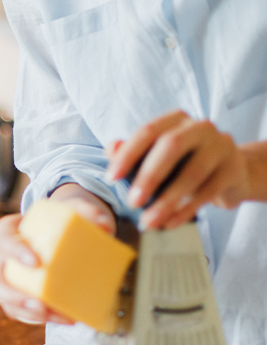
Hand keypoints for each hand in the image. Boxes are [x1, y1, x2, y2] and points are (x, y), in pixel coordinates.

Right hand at [0, 184, 115, 323]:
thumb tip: (104, 225)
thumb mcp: (74, 209)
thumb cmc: (61, 220)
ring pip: (5, 299)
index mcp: (10, 230)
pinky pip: (19, 310)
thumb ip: (88, 212)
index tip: (35, 262)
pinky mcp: (17, 294)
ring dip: (25, 311)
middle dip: (13, 294)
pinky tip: (62, 318)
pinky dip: (38, 318)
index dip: (14, 250)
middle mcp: (2, 256)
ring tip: (50, 315)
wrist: (62, 232)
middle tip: (39, 303)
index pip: (3, 237)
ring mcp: (6, 277)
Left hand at [106, 110, 250, 228]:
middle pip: (171, 146)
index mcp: (176, 120)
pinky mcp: (233, 169)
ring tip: (148, 222)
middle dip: (149, 176)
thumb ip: (132, 152)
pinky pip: (207, 192)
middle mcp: (200, 127)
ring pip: (191, 173)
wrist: (230, 174)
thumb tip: (111, 148)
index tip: (111, 178)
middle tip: (132, 202)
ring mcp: (221, 145)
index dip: (127, 154)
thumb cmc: (184, 164)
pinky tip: (169, 223)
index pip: (147, 131)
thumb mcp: (156, 157)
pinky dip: (185, 210)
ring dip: (166, 201)